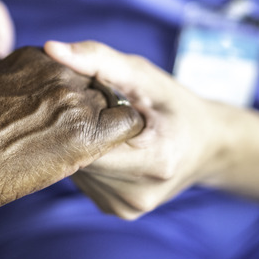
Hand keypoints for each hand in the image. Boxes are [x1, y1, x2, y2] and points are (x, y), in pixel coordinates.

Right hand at [0, 46, 144, 223]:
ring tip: (73, 152)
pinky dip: (123, 137)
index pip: (73, 72)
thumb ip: (16, 88)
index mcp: (32, 57)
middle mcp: (56, 70)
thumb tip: (26, 103)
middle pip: (95, 87)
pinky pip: (128, 124)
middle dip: (88, 114)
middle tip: (63, 141)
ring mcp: (72, 98)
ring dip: (101, 129)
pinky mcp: (85, 131)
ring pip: (112, 105)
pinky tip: (101, 153)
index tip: (55, 120)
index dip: (70, 99)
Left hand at [44, 40, 226, 218]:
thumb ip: (97, 60)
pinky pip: (84, 179)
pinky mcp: (116, 210)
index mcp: (153, 160)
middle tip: (87, 107)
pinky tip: (102, 144)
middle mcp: (137, 193)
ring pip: (76, 169)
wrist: (206, 146)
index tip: (79, 94)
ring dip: (78, 143)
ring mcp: (125, 206)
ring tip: (98, 126)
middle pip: (77, 156)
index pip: (87, 137)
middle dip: (75, 127)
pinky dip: (86, 158)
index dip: (76, 112)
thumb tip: (52, 48)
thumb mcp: (142, 75)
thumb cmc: (173, 104)